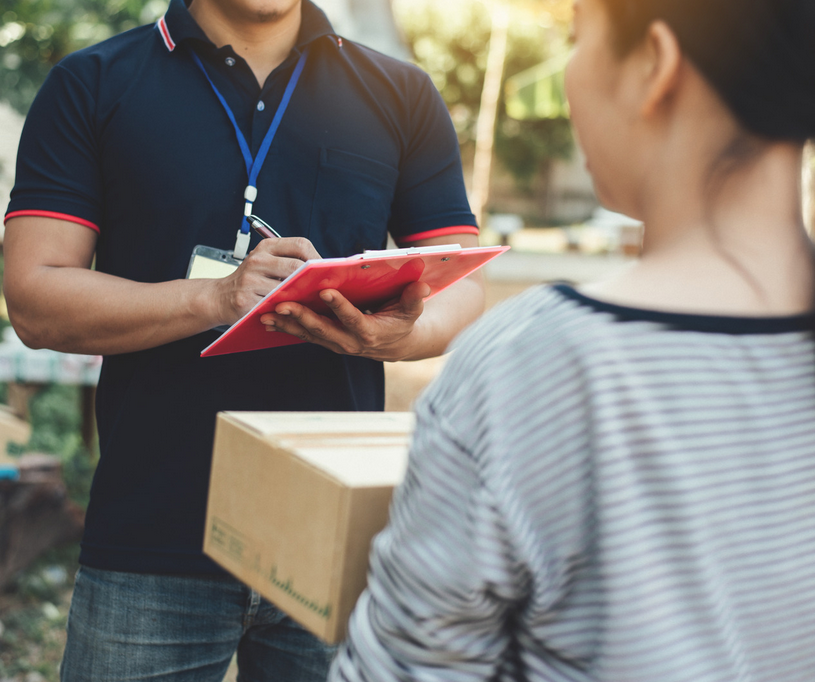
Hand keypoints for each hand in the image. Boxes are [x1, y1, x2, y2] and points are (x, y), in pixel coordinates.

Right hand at [213, 237, 320, 324]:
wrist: (220, 297)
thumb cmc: (250, 281)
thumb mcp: (267, 263)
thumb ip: (289, 261)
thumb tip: (323, 270)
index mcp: (266, 247)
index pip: (300, 244)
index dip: (317, 258)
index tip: (325, 270)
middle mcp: (257, 260)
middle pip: (296, 266)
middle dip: (311, 278)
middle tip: (320, 288)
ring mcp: (250, 280)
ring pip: (287, 288)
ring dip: (300, 296)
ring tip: (308, 300)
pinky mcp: (246, 300)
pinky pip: (274, 306)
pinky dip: (286, 309)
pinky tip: (291, 310)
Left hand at [259, 281, 432, 361]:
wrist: (394, 344)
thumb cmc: (402, 321)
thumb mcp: (412, 311)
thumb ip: (415, 299)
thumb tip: (421, 285)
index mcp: (369, 332)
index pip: (353, 318)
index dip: (339, 306)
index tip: (326, 290)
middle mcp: (349, 341)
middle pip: (323, 329)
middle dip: (302, 316)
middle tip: (284, 303)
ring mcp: (335, 343)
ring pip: (308, 334)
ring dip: (287, 324)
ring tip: (267, 312)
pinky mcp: (325, 341)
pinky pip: (303, 335)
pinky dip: (286, 328)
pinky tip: (267, 319)